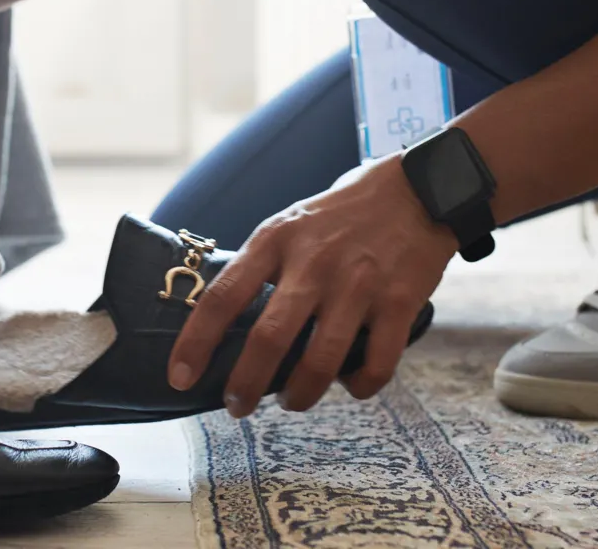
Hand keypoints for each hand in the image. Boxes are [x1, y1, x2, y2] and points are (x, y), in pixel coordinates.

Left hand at [166, 156, 455, 417]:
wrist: (417, 190)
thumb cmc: (340, 216)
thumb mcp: (289, 225)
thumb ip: (261, 267)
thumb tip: (223, 324)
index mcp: (275, 240)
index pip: (223, 297)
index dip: (196, 343)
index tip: (179, 377)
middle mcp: (314, 262)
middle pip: (269, 338)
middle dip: (245, 385)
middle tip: (236, 406)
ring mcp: (358, 283)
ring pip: (320, 361)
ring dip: (300, 395)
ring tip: (291, 401)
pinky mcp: (399, 301)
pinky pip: (376, 364)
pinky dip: (360, 386)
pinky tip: (350, 385)